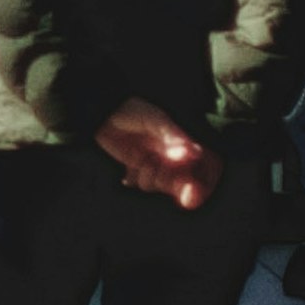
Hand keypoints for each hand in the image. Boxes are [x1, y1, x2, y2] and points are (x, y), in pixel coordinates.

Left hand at [97, 99, 219, 210]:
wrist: (103, 112)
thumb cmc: (132, 110)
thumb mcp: (155, 120)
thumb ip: (174, 136)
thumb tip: (195, 152)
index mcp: (181, 143)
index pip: (201, 167)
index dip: (200, 183)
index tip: (192, 194)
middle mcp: (170, 155)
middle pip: (180, 182)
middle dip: (170, 183)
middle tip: (158, 172)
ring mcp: (153, 162)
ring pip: (159, 185)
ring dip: (149, 178)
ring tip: (140, 162)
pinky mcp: (136, 167)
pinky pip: (141, 183)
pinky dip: (135, 179)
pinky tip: (129, 170)